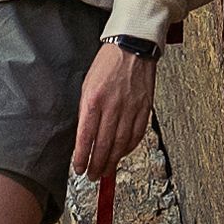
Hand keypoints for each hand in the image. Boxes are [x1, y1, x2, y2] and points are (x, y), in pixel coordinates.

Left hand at [67, 37, 156, 184]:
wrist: (132, 48)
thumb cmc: (107, 64)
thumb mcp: (87, 84)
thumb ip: (86, 110)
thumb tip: (84, 135)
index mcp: (94, 99)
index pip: (86, 136)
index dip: (82, 156)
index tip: (78, 168)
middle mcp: (112, 106)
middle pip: (104, 144)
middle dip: (97, 164)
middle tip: (92, 175)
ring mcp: (130, 108)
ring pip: (121, 143)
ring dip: (112, 161)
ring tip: (106, 171)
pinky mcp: (144, 108)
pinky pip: (136, 135)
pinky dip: (128, 148)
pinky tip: (122, 154)